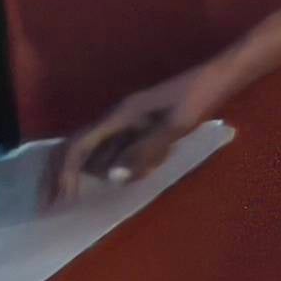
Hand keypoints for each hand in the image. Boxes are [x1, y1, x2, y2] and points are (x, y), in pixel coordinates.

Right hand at [47, 58, 233, 203]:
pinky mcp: (144, 125)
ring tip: (144, 169)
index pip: (78, 145)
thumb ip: (143, 150)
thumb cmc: (199, 97)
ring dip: (111, 168)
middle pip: (80, 147)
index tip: (59, 199)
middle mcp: (118, 117)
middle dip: (66, 174)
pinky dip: (132, 161)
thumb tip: (110, 178)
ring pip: (104, 151)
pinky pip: (125, 148)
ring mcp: (131, 120)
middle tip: (58, 203)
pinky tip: (157, 162)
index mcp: (119, 115)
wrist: (222, 76)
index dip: (64, 172)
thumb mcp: (174, 126)